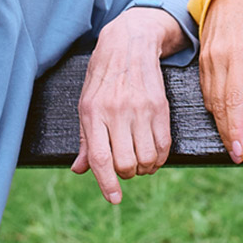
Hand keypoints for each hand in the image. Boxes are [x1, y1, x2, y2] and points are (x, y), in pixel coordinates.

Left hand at [71, 8, 184, 203]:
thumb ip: (86, 140)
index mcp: (93, 113)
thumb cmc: (103, 77)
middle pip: (125, 163)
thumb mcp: (86, 105)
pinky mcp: (160, 107)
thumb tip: (79, 170)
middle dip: (126, 174)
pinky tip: (153, 153)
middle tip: (125, 167)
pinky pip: (163, 146)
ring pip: (146, 158)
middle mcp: (116, 112)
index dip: (107, 183)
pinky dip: (159, 158)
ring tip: (140, 160)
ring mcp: (140, 109)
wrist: (129, 43)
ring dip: (144, 168)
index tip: (114, 199)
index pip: (100, 158)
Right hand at [197, 0, 242, 163]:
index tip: (239, 150)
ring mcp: (207, 61)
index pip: (234, 100)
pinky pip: (206, 90)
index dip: (236, 128)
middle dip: (228, 133)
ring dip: (224, 119)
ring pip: (211, 101)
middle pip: (219, 106)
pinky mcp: (202, 61)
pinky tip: (232, 110)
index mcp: (237, 55)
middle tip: (238, 154)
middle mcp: (217, 60)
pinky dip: (217, 106)